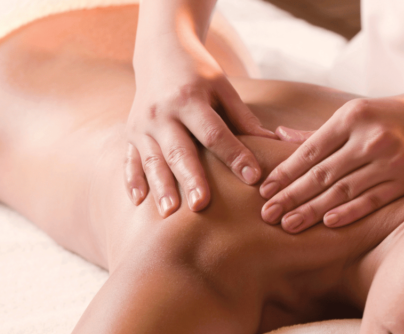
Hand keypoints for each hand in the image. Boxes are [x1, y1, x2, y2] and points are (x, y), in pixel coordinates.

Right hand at [126, 37, 274, 216]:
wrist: (159, 51)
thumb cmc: (198, 74)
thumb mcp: (222, 87)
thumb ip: (243, 118)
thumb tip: (273, 144)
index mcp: (189, 99)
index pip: (214, 133)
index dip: (234, 154)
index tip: (253, 177)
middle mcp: (162, 113)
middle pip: (179, 150)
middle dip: (191, 179)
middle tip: (201, 205)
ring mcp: (141, 125)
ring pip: (152, 160)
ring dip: (161, 188)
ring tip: (170, 212)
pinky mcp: (130, 134)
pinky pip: (129, 161)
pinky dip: (132, 181)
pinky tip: (139, 202)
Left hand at [258, 94, 403, 232]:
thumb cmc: (388, 118)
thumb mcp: (354, 114)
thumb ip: (317, 132)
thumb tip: (276, 136)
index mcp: (353, 117)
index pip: (311, 150)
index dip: (286, 173)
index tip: (265, 191)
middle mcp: (371, 137)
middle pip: (323, 173)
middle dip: (291, 195)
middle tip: (267, 214)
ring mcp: (392, 160)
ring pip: (344, 190)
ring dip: (312, 210)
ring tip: (288, 224)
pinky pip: (371, 200)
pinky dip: (348, 212)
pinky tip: (326, 223)